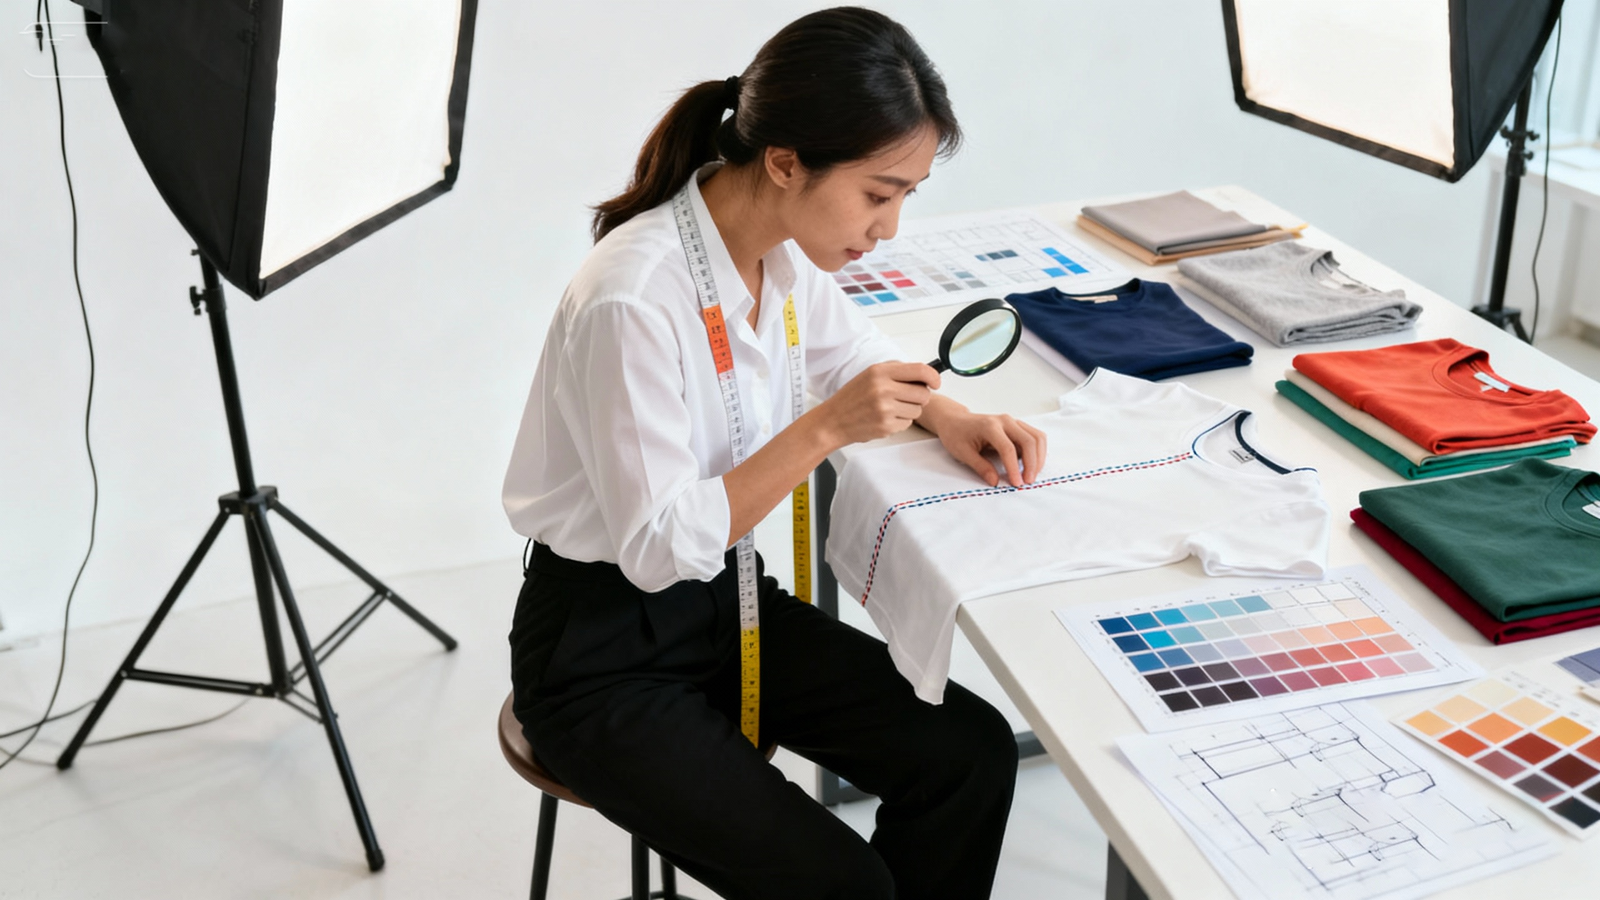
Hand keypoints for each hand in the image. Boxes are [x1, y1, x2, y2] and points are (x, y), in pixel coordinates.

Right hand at [820, 362, 940, 445]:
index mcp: (880, 372)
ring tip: (891, 408)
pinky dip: (900, 422)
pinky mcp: (886, 426)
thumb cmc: (852, 397)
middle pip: (923, 393)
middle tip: (906, 398)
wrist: (833, 421)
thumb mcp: (871, 374)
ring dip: (909, 410)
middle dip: (920, 397)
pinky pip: (908, 423)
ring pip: (918, 410)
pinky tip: (885, 418)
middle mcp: (883, 388)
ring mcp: (884, 409)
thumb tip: (924, 375)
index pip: (919, 370)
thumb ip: (897, 372)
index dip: (933, 377)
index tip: (936, 382)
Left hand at [934, 410, 1047, 486]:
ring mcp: (1013, 422)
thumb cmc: (956, 435)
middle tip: (1027, 482)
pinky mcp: (1017, 426)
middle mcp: (1005, 421)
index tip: (1016, 483)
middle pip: (1028, 441)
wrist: (955, 421)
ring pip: (1037, 437)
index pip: (1008, 448)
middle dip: (1032, 464)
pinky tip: (1032, 464)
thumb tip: (995, 482)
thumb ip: (980, 467)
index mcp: (990, 426)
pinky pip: (1035, 437)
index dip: (1014, 468)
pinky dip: (1038, 451)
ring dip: (1039, 457)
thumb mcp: (963, 453)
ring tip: (1032, 475)